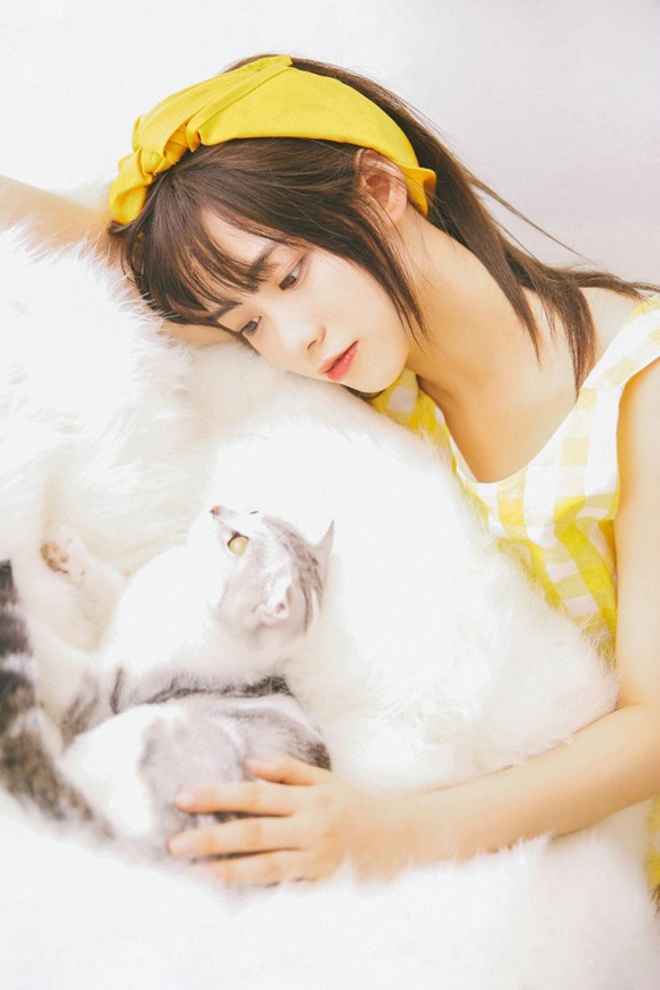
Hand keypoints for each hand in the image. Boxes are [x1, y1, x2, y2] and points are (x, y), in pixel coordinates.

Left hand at [167, 754, 415, 884]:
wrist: (401, 839)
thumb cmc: (356, 805)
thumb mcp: (325, 779)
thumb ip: (287, 770)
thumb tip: (249, 765)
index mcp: (308, 798)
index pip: (254, 796)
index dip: (217, 796)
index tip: (183, 798)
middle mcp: (309, 829)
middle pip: (253, 833)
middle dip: (211, 838)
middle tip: (175, 844)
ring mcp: (315, 861)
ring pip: (265, 867)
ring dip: (226, 870)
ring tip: (195, 871)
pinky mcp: (321, 885)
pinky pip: (284, 889)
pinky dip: (257, 890)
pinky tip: (231, 890)